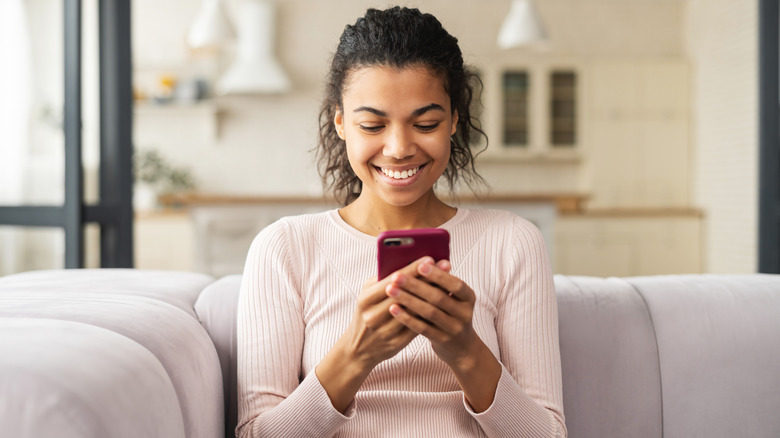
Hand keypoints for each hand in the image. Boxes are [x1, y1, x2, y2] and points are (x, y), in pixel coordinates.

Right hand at [316, 256, 432, 412]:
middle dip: (427, 278)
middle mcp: (373, 316)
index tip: (430, 258)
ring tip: (448, 283)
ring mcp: (385, 331)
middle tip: (445, 266)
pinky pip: (417, 326)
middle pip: (406, 294)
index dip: (412, 269)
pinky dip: (430, 313)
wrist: (358, 349)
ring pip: (415, 311)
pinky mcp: (396, 343)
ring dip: (433, 296)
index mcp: (365, 299)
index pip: (392, 280)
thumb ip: (383, 280)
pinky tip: (442, 304)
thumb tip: (409, 262)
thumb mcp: (367, 295)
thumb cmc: (367, 313)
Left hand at [384, 258, 501, 411]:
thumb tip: (421, 260)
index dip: (438, 275)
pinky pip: (422, 328)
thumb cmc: (451, 315)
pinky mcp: (442, 341)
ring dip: (408, 300)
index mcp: (468, 297)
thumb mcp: (453, 299)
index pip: (455, 284)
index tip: (420, 264)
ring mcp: (454, 329)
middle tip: (397, 276)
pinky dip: (407, 318)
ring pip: (429, 312)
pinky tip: (394, 309)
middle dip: (416, 285)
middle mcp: (464, 313)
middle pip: (438, 297)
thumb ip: (441, 283)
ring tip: (391, 290)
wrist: (462, 348)